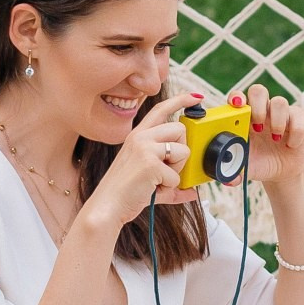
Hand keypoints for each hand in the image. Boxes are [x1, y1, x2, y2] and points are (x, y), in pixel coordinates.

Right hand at [84, 96, 190, 226]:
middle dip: (181, 153)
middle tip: (166, 170)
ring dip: (176, 171)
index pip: (161, 109)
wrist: (107, 207)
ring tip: (158, 181)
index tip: (196, 97)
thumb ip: (171, 181)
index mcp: (138, 135)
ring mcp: (144, 147)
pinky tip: (153, 189)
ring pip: (183, 150)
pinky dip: (169, 188)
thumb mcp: (150, 180)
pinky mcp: (150, 163)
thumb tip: (194, 192)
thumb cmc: (127, 194)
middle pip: (180, 129)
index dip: (180, 101)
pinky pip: (176, 176)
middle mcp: (140, 136)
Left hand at [240, 83, 303, 190]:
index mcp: (244, 118)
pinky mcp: (298, 119)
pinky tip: (290, 145)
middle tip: (257, 127)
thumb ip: (234, 169)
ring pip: (279, 101)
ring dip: (276, 121)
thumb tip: (227, 179)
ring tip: (275, 139)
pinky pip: (298, 115)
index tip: (237, 105)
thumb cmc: (259, 163)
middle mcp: (261, 111)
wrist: (282, 172)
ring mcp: (280, 114)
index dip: (236, 97)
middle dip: (257, 106)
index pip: (237, 98)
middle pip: (258, 90)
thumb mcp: (245, 167)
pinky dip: (295, 132)